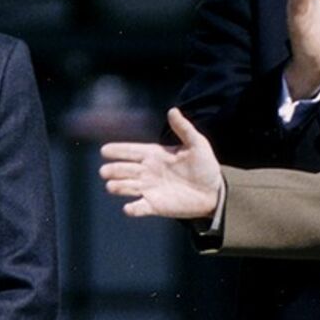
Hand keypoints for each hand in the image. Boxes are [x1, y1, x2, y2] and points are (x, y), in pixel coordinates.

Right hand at [100, 108, 223, 218]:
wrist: (215, 191)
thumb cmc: (205, 165)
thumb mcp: (197, 143)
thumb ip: (184, 128)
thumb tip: (172, 110)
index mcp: (154, 154)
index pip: (131, 151)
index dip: (118, 150)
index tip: (104, 150)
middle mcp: (148, 171)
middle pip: (124, 169)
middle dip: (113, 169)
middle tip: (104, 171)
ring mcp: (150, 189)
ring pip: (126, 187)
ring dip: (118, 187)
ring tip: (111, 186)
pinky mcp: (155, 206)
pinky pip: (139, 208)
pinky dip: (132, 209)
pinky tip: (128, 208)